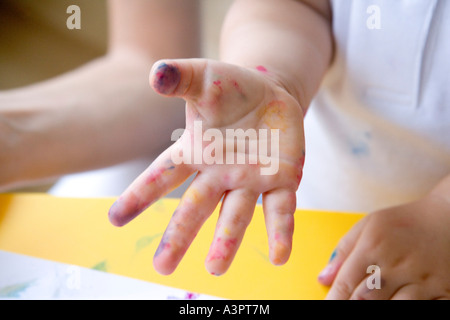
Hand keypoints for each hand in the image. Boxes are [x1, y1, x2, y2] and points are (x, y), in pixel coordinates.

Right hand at [108, 59, 305, 274]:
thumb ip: (180, 78)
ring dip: (226, 242)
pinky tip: (279, 257)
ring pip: (235, 215)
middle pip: (195, 207)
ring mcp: (249, 180)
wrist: (270, 93)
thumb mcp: (203, 77)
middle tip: (162, 268)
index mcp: (196, 151)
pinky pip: (279, 210)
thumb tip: (156, 73)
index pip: (163, 175)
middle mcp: (219, 173)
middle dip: (179, 235)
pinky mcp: (281, 181)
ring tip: (215, 269)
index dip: (140, 195)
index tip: (115, 219)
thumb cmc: (230, 88)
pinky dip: (279, 233)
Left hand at [318, 194, 449, 299]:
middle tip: (346, 304)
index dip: (334, 298)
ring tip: (371, 302)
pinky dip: (406, 308)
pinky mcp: (442, 291)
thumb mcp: (368, 225)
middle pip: (365, 299)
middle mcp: (396, 265)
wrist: (448, 218)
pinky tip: (397, 301)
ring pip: (393, 307)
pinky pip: (423, 308)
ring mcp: (421, 281)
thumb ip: (344, 251)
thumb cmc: (403, 223)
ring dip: (378, 308)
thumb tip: (323, 278)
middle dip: (351, 305)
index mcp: (373, 247)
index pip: (346, 282)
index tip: (329, 303)